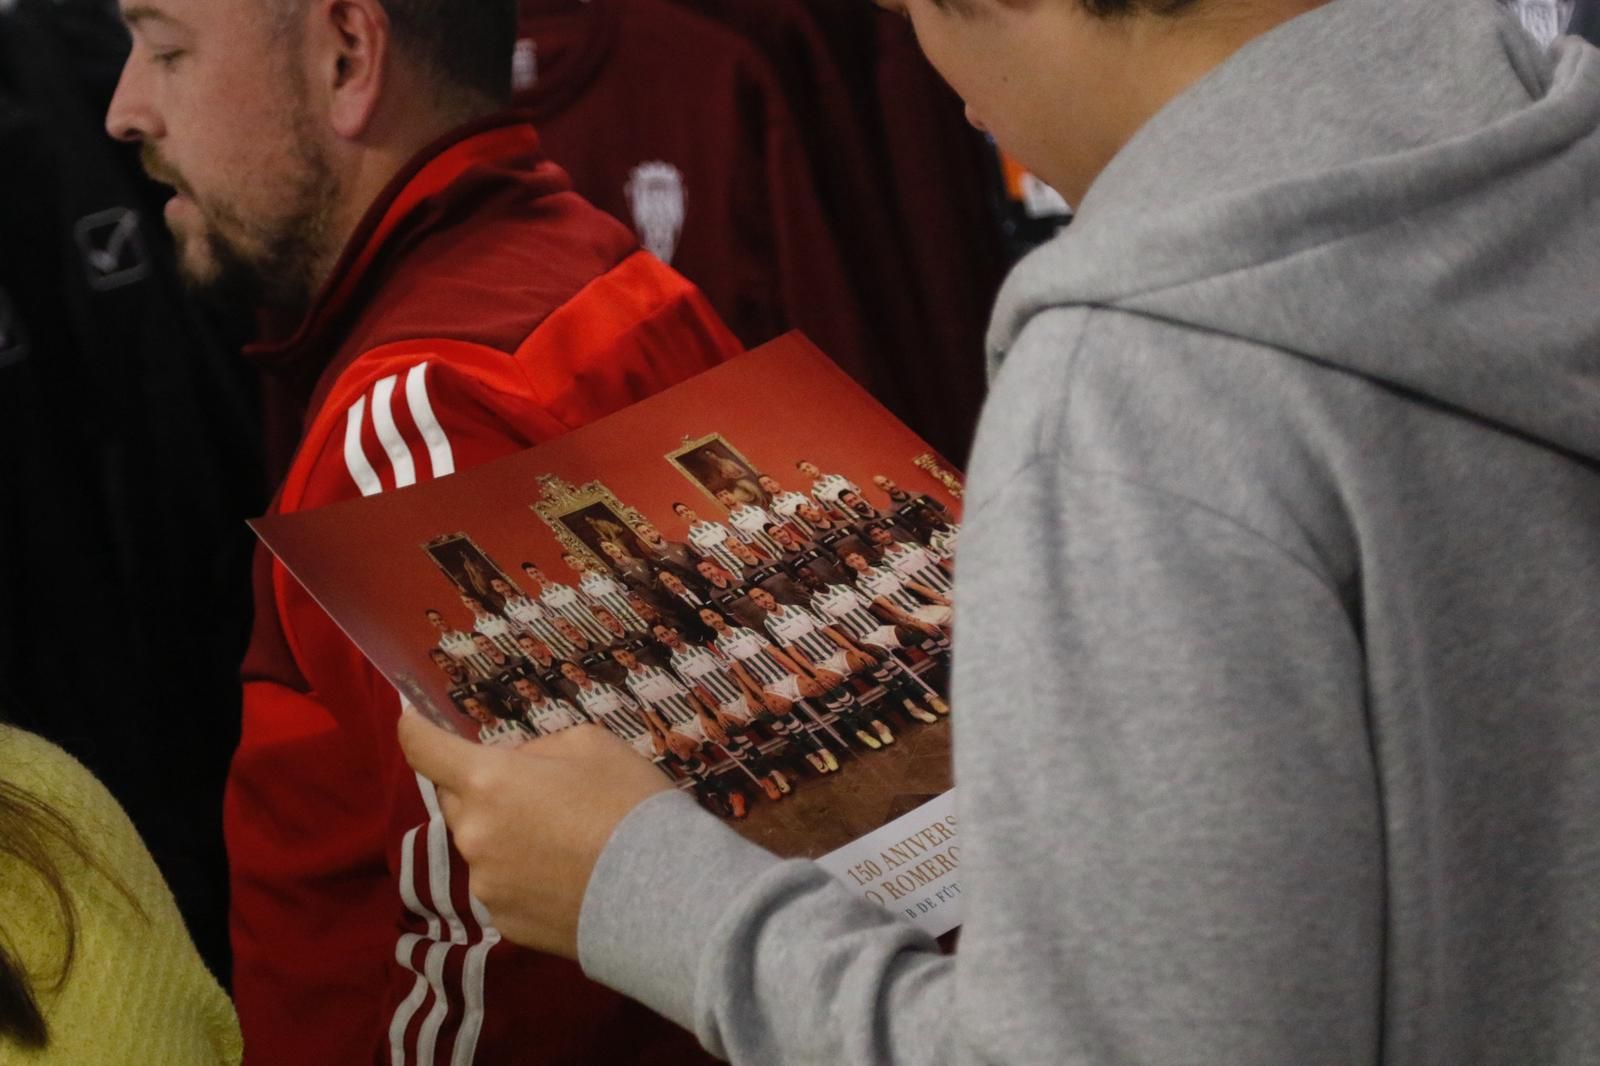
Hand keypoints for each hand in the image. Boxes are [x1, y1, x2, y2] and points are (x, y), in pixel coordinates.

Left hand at [396, 715, 672, 956]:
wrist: (664, 895)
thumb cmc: (629, 804)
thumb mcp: (592, 745)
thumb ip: (538, 750)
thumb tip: (519, 768)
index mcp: (488, 781)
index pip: (424, 749)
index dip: (414, 730)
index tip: (412, 720)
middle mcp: (473, 834)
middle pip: (458, 801)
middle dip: (483, 790)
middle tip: (536, 792)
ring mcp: (486, 885)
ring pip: (483, 846)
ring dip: (508, 836)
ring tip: (566, 843)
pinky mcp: (506, 924)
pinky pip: (504, 886)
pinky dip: (525, 877)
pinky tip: (569, 877)